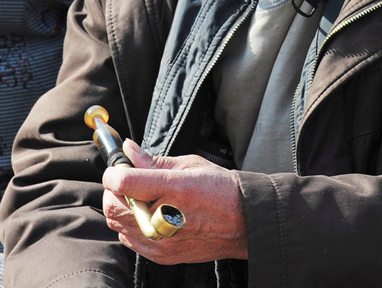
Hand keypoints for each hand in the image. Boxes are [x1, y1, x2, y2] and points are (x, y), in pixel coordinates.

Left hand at [102, 139, 247, 264]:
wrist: (242, 221)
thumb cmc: (220, 189)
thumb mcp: (189, 164)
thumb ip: (154, 160)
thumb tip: (129, 150)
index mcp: (174, 189)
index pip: (125, 182)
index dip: (114, 171)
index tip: (117, 166)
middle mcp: (164, 219)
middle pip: (114, 206)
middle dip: (114, 189)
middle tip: (126, 179)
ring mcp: (161, 242)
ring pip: (118, 224)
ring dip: (122, 207)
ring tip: (139, 197)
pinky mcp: (162, 256)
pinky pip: (129, 240)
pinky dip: (130, 225)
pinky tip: (147, 214)